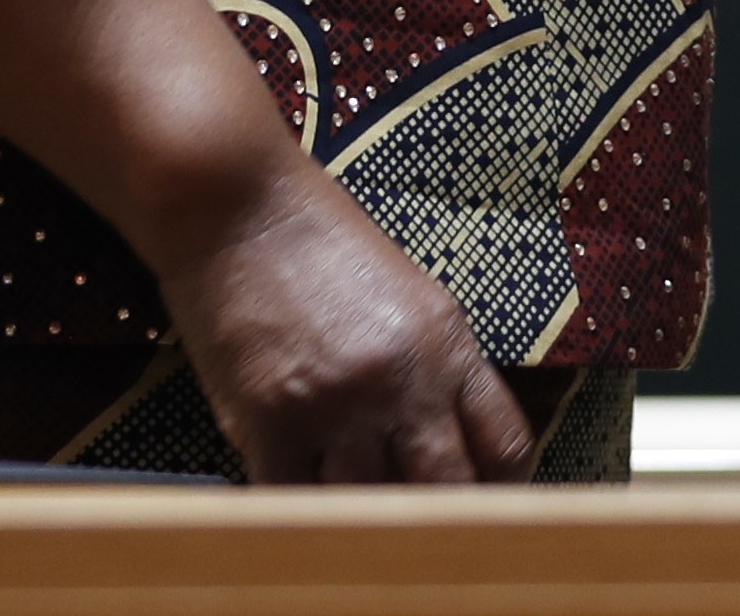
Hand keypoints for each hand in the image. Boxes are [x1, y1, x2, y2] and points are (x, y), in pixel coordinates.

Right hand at [153, 151, 536, 485]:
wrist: (235, 203)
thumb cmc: (317, 240)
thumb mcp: (406, 294)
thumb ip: (433, 368)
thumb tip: (445, 446)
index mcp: (448, 343)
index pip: (504, 446)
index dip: (499, 492)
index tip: (482, 509)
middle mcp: (403, 379)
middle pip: (446, 492)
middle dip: (437, 520)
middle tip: (422, 535)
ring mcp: (338, 403)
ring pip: (369, 507)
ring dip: (360, 517)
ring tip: (353, 516)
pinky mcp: (270, 420)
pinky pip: (294, 500)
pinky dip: (296, 509)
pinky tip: (295, 495)